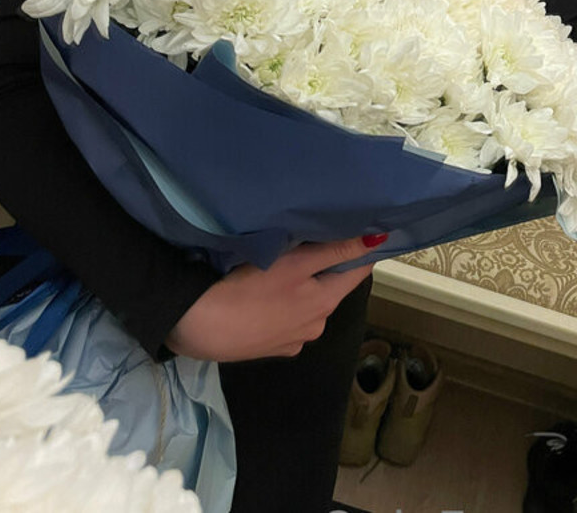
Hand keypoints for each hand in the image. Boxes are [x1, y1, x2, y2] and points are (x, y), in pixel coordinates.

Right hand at [165, 235, 380, 361]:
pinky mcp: (268, 347)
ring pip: (307, 303)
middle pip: (331, 287)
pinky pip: (286, 319)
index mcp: (326, 303)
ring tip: (283, 265)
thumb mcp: (295, 263)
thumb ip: (336, 251)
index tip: (359, 228)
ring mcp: (292, 340)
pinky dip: (282, 305)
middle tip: (309, 240)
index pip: (358, 271)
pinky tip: (265, 294)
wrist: (198, 326)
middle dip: (326, 266)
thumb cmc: (249, 288)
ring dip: (303, 286)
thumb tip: (378, 239)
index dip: (361, 249)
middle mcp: (316, 326)